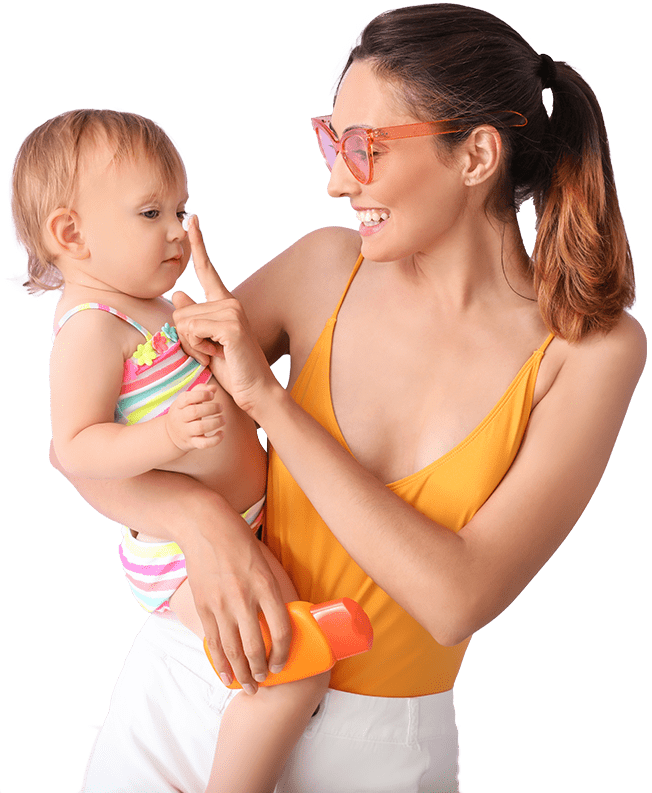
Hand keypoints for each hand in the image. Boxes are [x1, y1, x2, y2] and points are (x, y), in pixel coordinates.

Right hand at [165, 384, 224, 450]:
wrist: (171, 435)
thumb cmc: (184, 413)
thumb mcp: (187, 401)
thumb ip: (200, 391)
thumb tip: (213, 388)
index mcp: (178, 406)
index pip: (186, 398)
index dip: (201, 394)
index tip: (212, 395)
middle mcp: (180, 419)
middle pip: (194, 412)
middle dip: (211, 408)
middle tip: (220, 407)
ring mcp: (185, 432)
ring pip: (200, 428)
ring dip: (215, 422)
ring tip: (223, 419)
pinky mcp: (192, 443)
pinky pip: (203, 444)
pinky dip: (215, 440)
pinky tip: (221, 433)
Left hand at [172, 215, 280, 417]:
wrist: (255, 390)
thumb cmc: (231, 369)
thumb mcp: (205, 342)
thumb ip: (193, 318)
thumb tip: (179, 294)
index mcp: (223, 304)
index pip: (207, 269)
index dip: (197, 244)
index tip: (191, 218)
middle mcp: (229, 302)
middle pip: (180, 310)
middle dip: (185, 338)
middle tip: (209, 351)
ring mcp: (232, 311)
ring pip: (183, 321)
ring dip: (192, 345)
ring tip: (215, 354)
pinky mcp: (231, 324)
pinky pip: (192, 330)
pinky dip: (198, 348)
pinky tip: (218, 355)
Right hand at [180, 500, 292, 693]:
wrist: (203, 525)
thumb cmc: (239, 539)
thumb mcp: (265, 561)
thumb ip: (272, 589)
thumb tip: (283, 614)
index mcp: (265, 585)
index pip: (281, 629)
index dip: (284, 653)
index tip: (281, 665)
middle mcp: (243, 598)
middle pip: (255, 646)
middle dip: (261, 671)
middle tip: (264, 683)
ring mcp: (220, 603)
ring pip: (232, 649)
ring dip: (241, 673)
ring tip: (248, 687)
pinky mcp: (203, 605)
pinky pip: (213, 640)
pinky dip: (219, 661)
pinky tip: (225, 675)